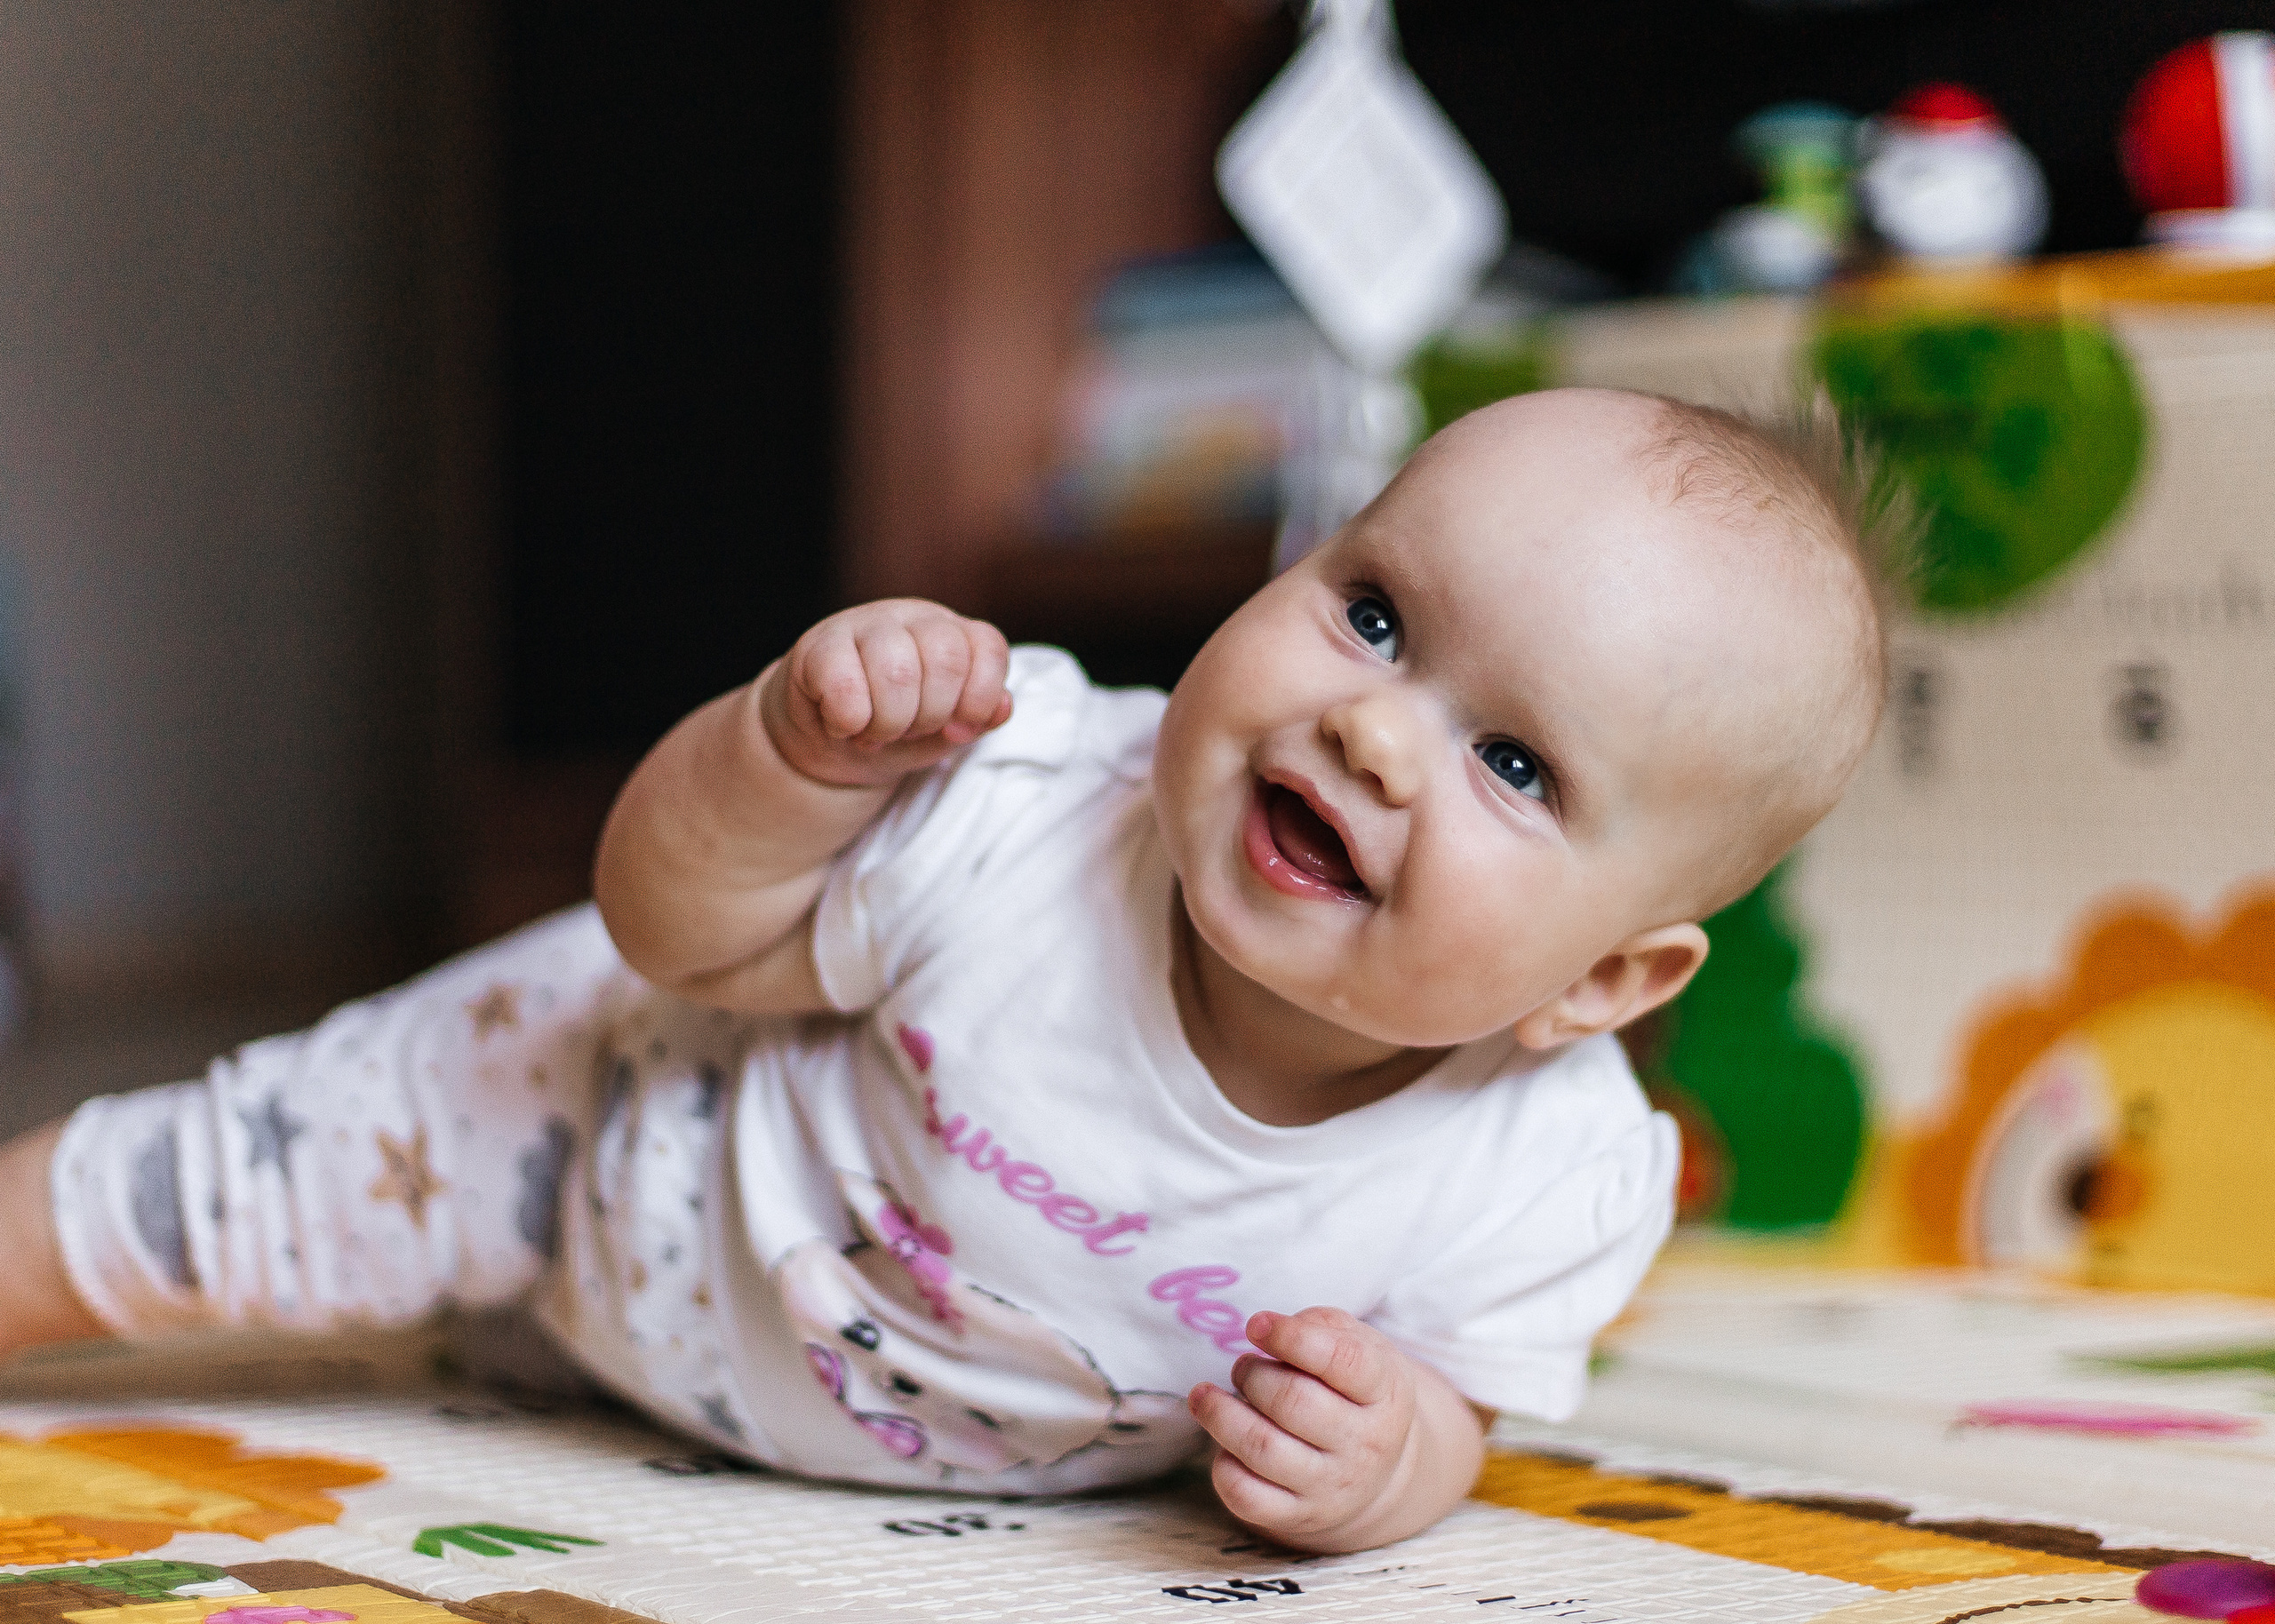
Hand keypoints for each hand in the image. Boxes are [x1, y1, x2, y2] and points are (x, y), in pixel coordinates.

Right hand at [763, 600, 1012, 787]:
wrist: (829, 741)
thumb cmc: (898, 729)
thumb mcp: (948, 730)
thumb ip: (980, 718)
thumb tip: (1002, 707)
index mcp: (952, 632)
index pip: (989, 647)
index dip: (979, 700)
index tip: (956, 730)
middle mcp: (913, 616)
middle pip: (946, 659)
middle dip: (931, 716)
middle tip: (908, 732)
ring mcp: (863, 623)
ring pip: (897, 670)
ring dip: (889, 723)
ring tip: (876, 734)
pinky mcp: (817, 645)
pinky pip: (845, 686)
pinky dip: (849, 722)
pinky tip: (844, 726)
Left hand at [1188, 1307, 1484, 1552]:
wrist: (1378, 1475)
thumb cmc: (1355, 1393)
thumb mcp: (1361, 1348)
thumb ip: (1321, 1326)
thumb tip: (1272, 1330)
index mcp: (1385, 1392)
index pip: (1341, 1360)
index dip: (1291, 1337)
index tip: (1255, 1325)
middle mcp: (1364, 1444)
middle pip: (1291, 1401)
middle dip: (1252, 1374)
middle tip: (1243, 1367)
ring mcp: (1332, 1487)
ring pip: (1262, 1448)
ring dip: (1222, 1414)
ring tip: (1208, 1396)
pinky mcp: (1298, 1516)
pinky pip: (1245, 1495)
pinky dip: (1222, 1465)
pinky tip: (1223, 1444)